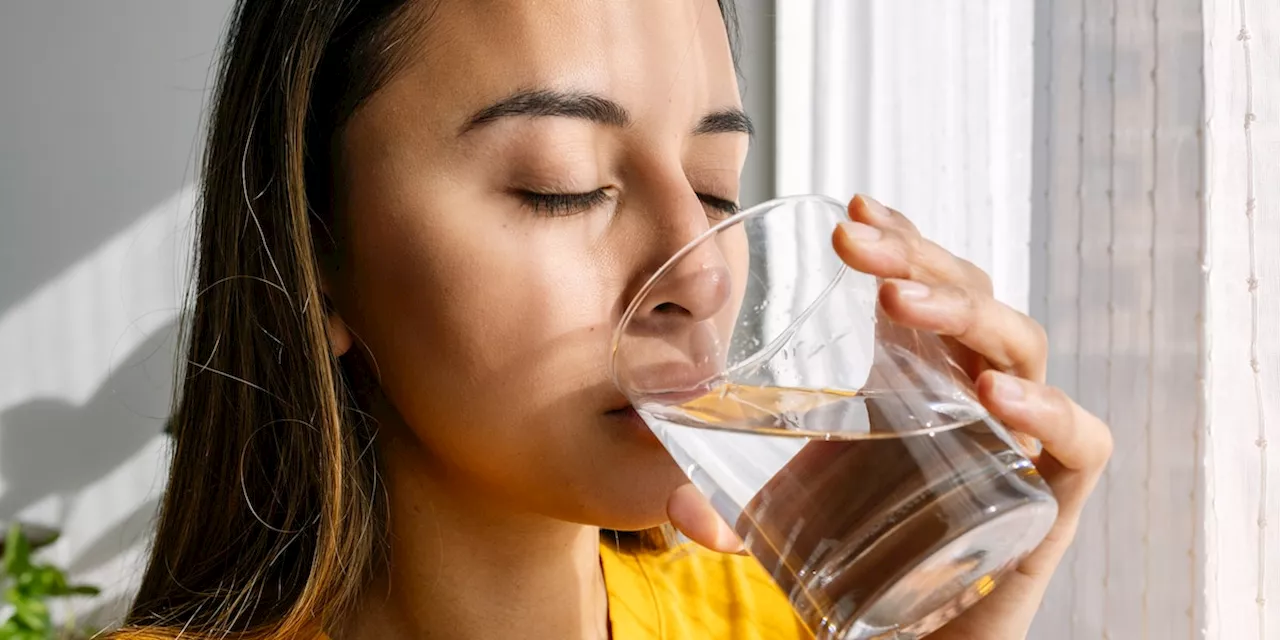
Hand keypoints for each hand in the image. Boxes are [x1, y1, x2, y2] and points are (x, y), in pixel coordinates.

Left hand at [665, 195, 1112, 638]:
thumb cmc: (870, 560)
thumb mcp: (792, 522)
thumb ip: (732, 513)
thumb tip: (674, 505)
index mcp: (917, 380)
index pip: (923, 285)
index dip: (899, 239)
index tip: (852, 207)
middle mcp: (975, 395)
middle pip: (970, 296)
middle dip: (915, 258)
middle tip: (856, 242)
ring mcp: (1019, 441)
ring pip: (1020, 345)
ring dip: (963, 312)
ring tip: (899, 301)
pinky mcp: (1051, 500)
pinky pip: (1079, 442)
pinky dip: (1049, 410)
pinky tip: (991, 396)